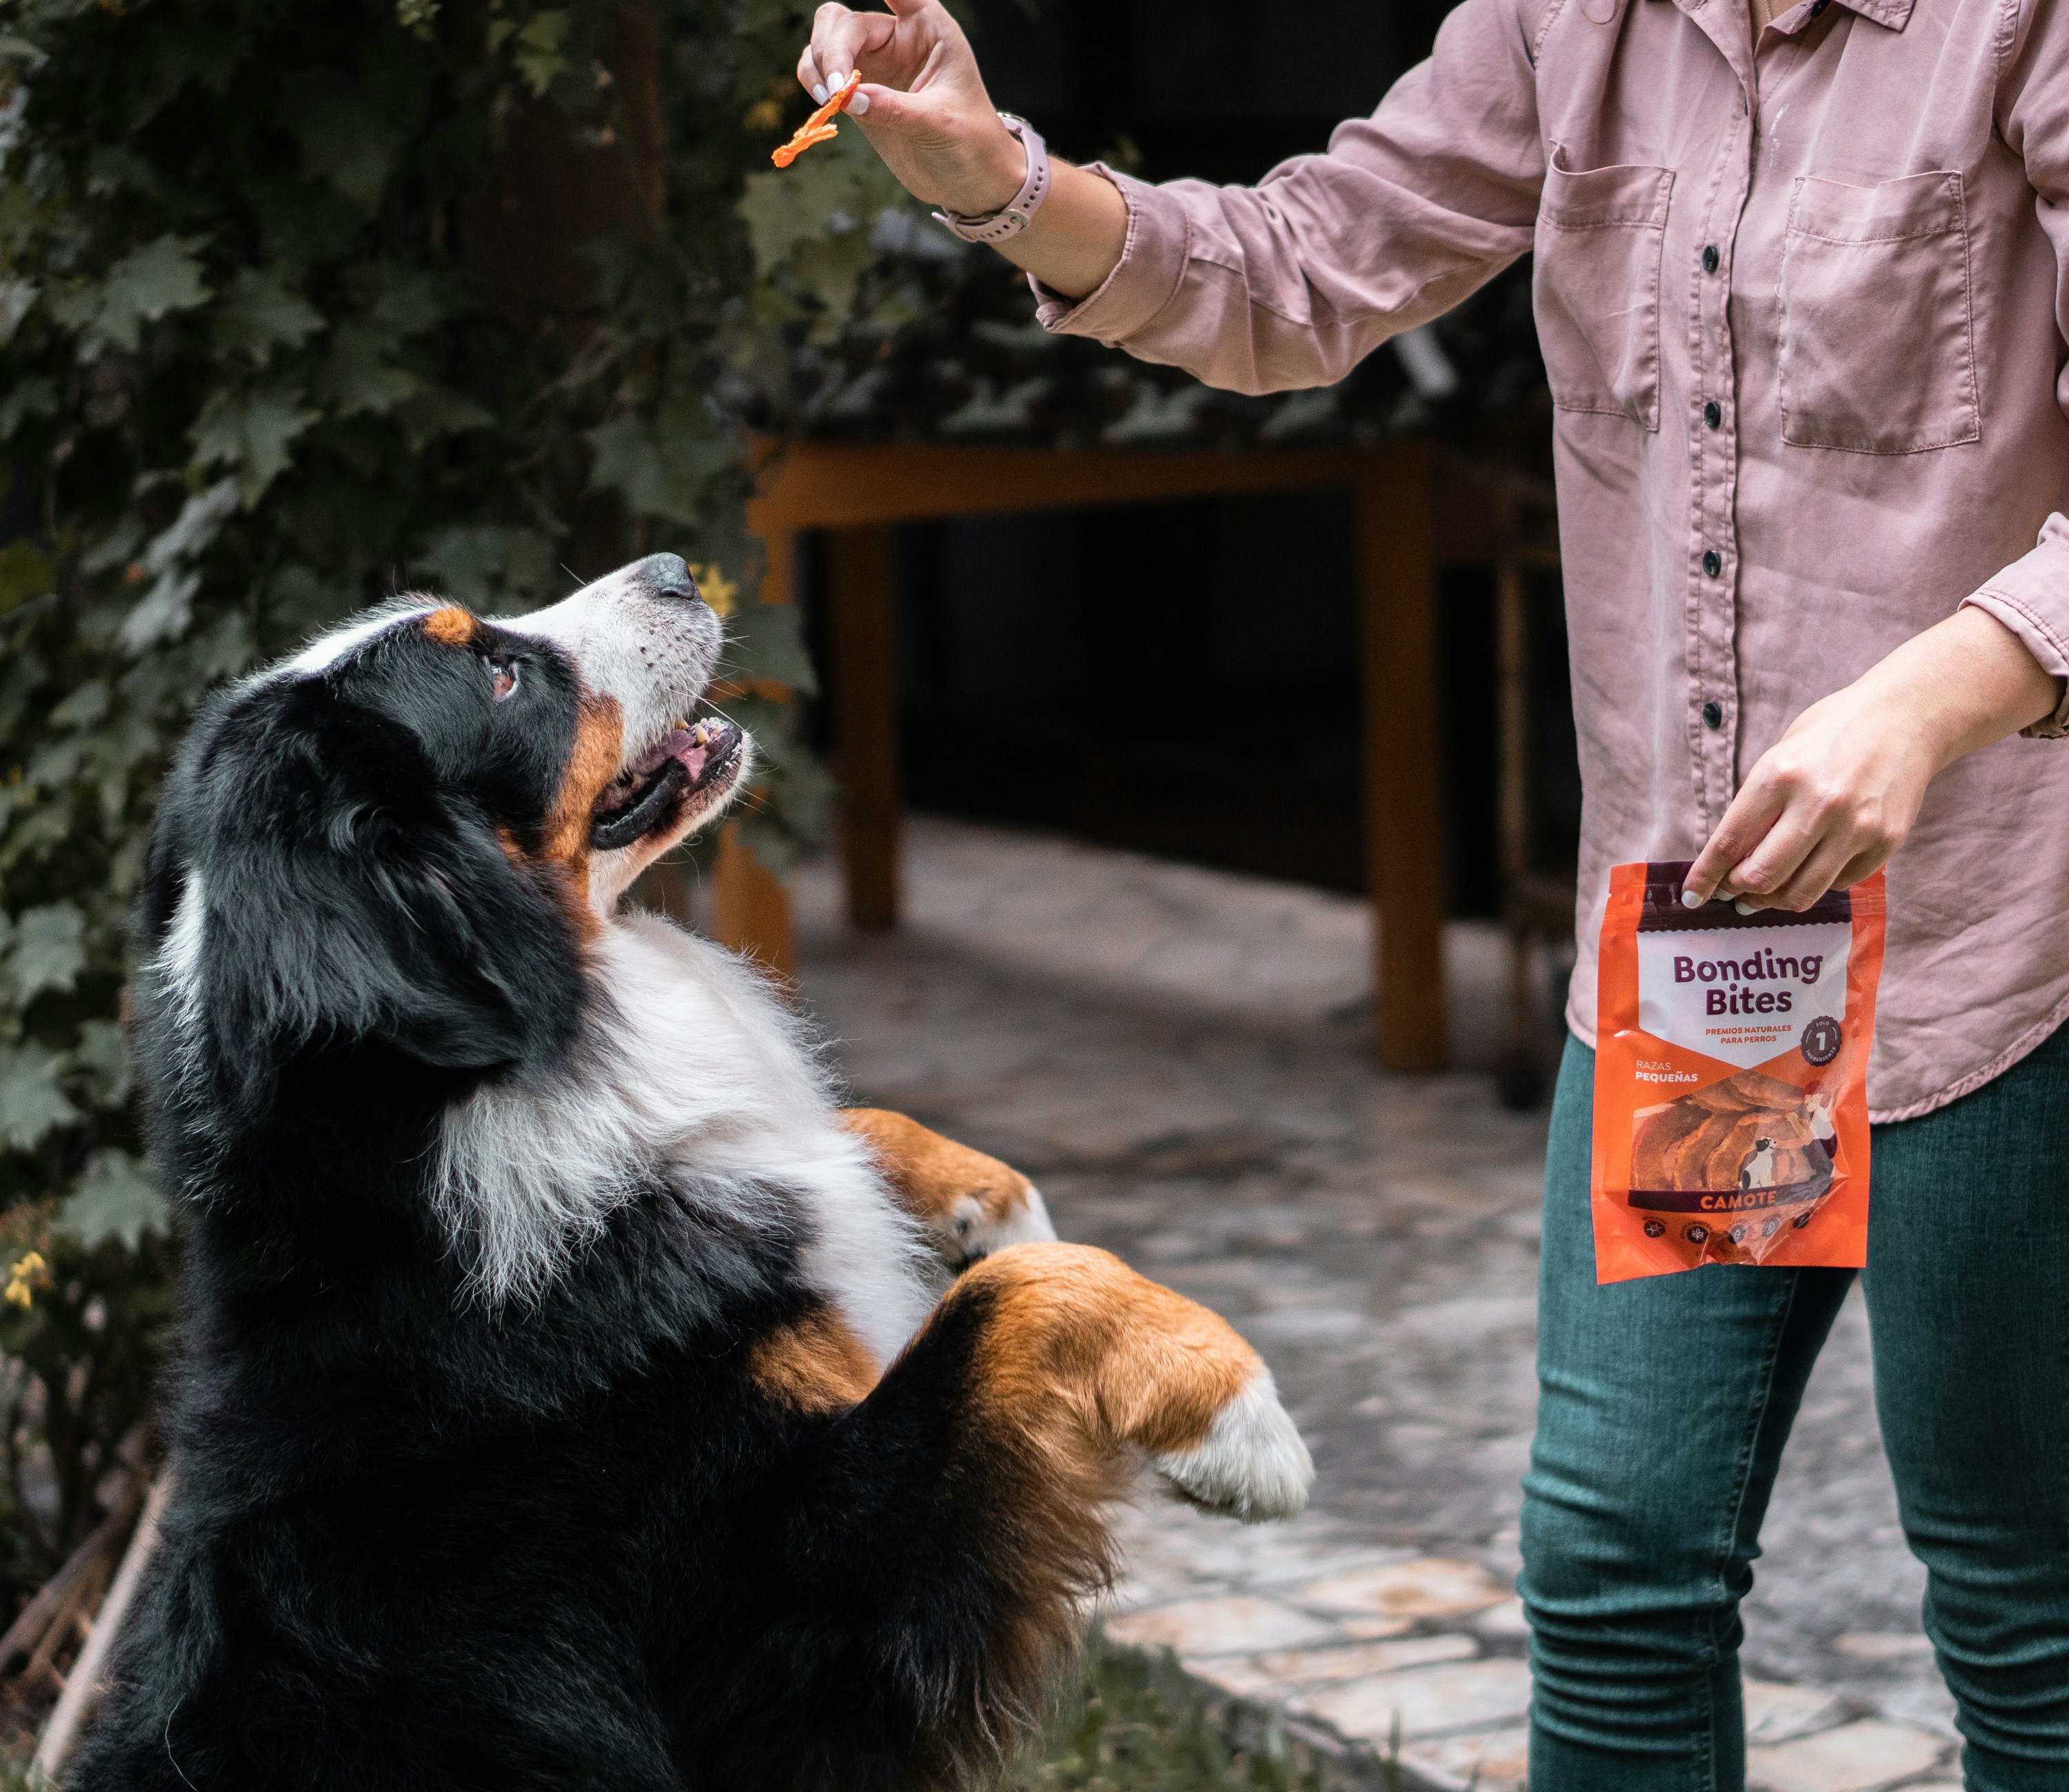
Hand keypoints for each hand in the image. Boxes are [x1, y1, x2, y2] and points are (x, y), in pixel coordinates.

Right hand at [797, 0, 1025, 215]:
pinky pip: (821, 71)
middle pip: (845, 21)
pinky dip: (813, 80)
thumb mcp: (939, 122)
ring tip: (830, 98)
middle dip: (833, 50)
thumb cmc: (970, 141)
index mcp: (928, 26)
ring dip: (818, 64)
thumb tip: (847, 98)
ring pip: (826, 39)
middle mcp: (898, 36)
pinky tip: (825, 102)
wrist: (969, 180)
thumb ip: (894, 108)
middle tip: (837, 88)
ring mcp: (875, 62)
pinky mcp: (859, 91)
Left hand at [1683, 606, 2058, 912]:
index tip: (1691, 896)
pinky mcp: (1886, 841)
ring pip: (1801, 892)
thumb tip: (1729, 859)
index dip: (1705, 877)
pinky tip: (1810, 872)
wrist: (1907, 716)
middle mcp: (1818, 804)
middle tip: (1732, 895)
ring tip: (1763, 896)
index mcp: (1779, 777)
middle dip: (1738, 892)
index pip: (1729, 843)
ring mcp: (1856, 826)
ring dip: (1774, 901)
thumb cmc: (1833, 733)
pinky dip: (1817, 885)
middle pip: (1762, 876)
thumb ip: (1757, 806)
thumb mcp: (1780, 756)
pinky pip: (1839, 884)